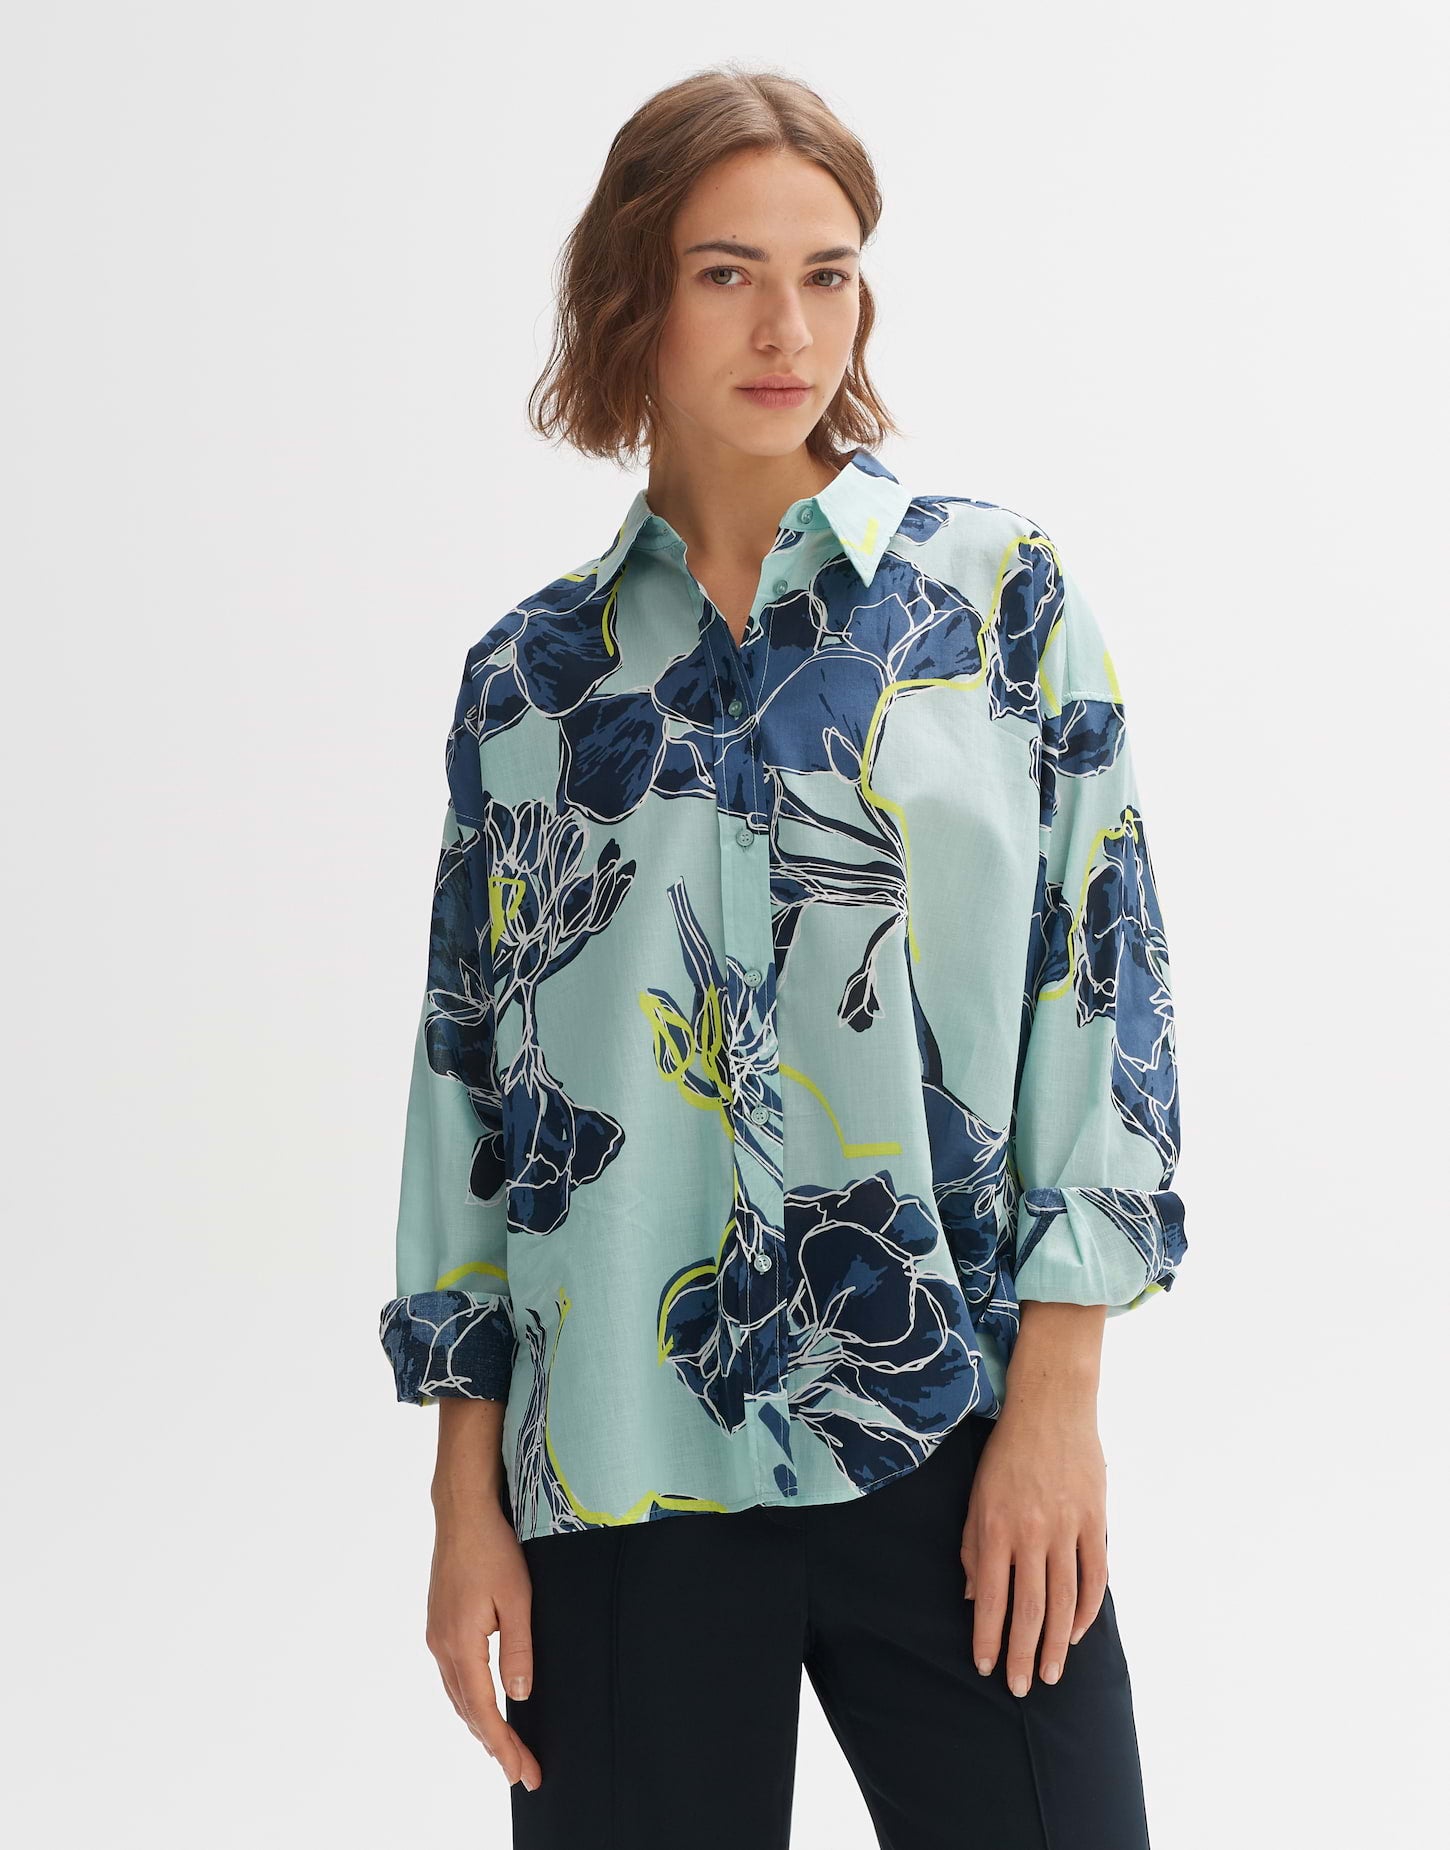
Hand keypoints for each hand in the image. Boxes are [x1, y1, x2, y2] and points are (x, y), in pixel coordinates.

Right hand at [426, 1503, 542, 1790]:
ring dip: (480, 1725)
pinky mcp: (438, 1623)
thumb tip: (519, 1696)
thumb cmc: (493, 1548)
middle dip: (495, 1745)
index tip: (522, 1772)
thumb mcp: (517, 1598)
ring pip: (457, 1695)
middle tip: (522, 1772)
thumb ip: (517, 1649)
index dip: (503, 1745)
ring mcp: (436, 1634)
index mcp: (459, 1643)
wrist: (461, 1512)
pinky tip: (481, 1706)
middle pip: (467, 1711)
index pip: (482, 1710)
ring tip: (504, 1751)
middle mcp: (441, 1645)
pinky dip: (468, 1700)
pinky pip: (453, 1676)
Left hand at [959, 1398, 1108, 1695]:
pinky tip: (1075, 1632)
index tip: (986, 1667)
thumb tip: (975, 1598)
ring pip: (1063, 1600)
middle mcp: (1032, 1533)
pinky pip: (1095, 1577)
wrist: (1051, 1407)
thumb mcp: (976, 1496)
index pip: (992, 1597)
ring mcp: (1067, 1528)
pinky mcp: (1095, 1521)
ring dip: (1055, 1643)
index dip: (988, 1637)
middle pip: (1029, 1608)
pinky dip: (1087, 1610)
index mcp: (996, 1527)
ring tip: (1048, 1674)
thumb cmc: (1006, 1453)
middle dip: (1022, 1653)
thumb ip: (973, 1548)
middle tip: (1020, 1688)